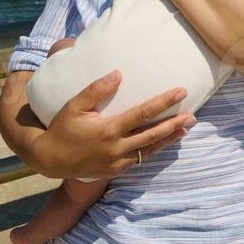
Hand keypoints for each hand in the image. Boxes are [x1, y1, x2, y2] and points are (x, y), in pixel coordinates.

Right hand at [33, 69, 195, 179]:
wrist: (50, 160)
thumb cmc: (62, 128)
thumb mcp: (74, 105)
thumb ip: (95, 89)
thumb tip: (118, 73)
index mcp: (109, 130)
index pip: (143, 114)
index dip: (164, 103)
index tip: (181, 92)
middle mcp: (116, 148)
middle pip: (153, 134)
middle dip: (174, 124)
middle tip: (193, 115)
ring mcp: (117, 162)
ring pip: (150, 150)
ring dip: (169, 138)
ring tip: (186, 128)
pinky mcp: (116, 170)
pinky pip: (140, 159)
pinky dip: (154, 150)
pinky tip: (165, 142)